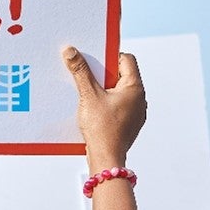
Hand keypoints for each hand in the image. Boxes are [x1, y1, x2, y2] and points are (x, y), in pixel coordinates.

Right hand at [62, 47, 146, 170]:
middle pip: (121, 74)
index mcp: (135, 88)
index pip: (126, 59)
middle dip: (103, 72)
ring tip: (86, 91)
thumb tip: (71, 51)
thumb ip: (80, 71)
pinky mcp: (128, 123)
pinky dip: (105, 102)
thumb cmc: (102, 128)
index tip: (93, 59)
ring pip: (119, 90)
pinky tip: (91, 107)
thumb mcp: (88, 95)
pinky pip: (118, 105)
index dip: (109, 55)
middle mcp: (139, 98)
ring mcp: (135, 112)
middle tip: (86, 73)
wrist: (107, 159)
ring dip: (103, 88)